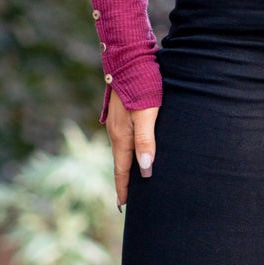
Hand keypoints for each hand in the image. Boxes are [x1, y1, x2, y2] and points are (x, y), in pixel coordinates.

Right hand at [105, 90, 158, 207]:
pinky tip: (133, 153)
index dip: (123, 189)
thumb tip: (145, 169)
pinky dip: (127, 153)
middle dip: (123, 183)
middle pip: (120, 163)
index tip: (123, 207)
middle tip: (126, 201)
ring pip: (122, 151)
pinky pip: (124, 140)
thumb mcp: (147, 113)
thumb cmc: (141, 84)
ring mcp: (117, 122)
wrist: (129, 57)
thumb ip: (146, 140)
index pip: (122, 170)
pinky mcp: (121, 114)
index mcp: (121, 135)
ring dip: (125, 168)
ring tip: (131, 182)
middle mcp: (116, 131)